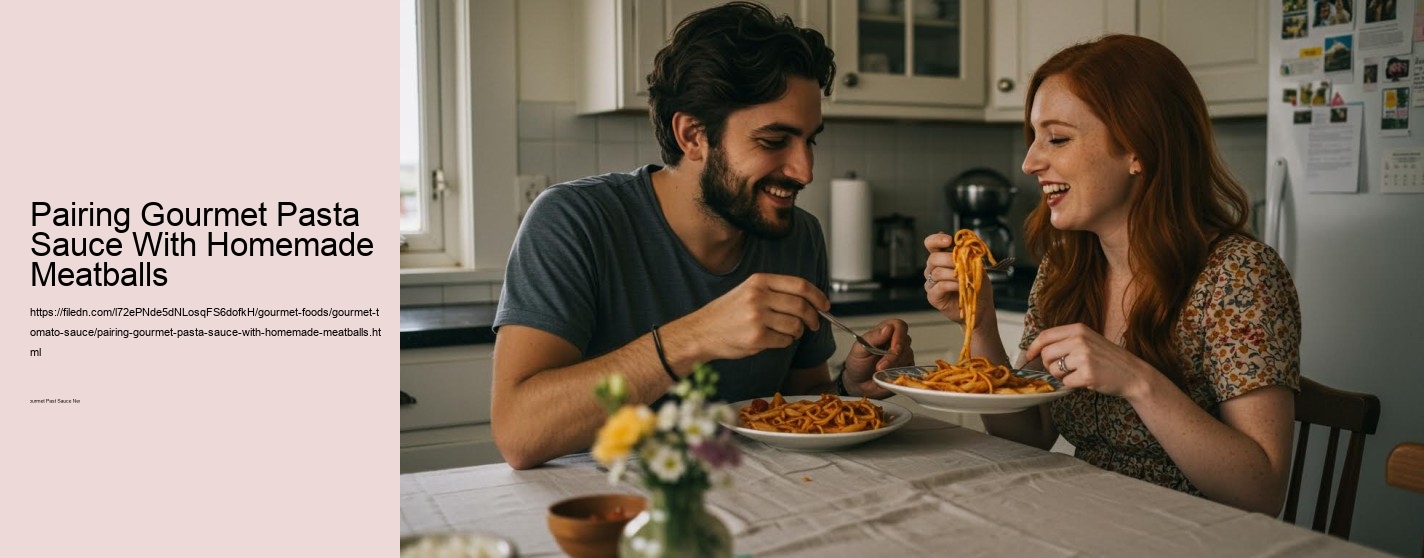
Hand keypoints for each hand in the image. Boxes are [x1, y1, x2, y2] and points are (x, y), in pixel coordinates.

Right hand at [670, 273, 826, 362]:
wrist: (701, 332)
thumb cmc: (726, 313)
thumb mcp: (748, 290)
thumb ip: (775, 291)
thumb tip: (809, 299)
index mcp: (759, 281)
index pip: (799, 285)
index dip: (817, 295)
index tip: (825, 304)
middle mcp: (758, 297)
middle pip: (801, 306)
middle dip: (813, 318)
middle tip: (814, 324)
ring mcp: (757, 318)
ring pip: (795, 325)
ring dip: (797, 332)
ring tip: (787, 333)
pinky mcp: (756, 338)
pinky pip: (784, 341)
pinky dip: (784, 343)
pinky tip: (773, 340)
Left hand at [842, 319, 913, 396]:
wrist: (858, 382)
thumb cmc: (857, 363)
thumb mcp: (859, 349)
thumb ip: (873, 337)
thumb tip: (888, 328)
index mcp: (884, 331)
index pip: (899, 326)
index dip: (899, 336)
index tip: (894, 349)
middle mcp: (896, 341)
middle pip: (905, 342)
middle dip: (893, 356)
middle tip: (880, 367)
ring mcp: (902, 355)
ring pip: (908, 357)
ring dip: (894, 366)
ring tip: (879, 372)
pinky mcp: (905, 368)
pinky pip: (909, 370)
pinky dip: (899, 374)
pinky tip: (888, 376)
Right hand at [922, 231, 994, 324]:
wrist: (980, 307)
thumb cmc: (977, 285)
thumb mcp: (976, 266)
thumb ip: (968, 255)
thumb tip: (963, 245)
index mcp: (941, 258)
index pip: (931, 244)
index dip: (936, 240)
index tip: (949, 240)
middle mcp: (933, 269)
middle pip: (933, 258)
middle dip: (949, 259)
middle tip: (962, 263)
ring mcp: (931, 283)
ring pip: (936, 272)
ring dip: (953, 274)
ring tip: (965, 278)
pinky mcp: (933, 296)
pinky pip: (939, 286)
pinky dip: (951, 285)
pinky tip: (960, 286)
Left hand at [1023, 323, 1154, 398]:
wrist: (1133, 374)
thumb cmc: (1108, 359)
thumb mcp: (1088, 340)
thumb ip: (1065, 341)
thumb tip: (1036, 351)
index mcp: (1078, 329)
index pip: (1045, 336)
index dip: (1033, 347)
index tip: (1029, 356)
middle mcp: (1079, 340)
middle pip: (1046, 355)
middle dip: (1049, 366)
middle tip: (1064, 370)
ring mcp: (1083, 357)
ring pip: (1054, 370)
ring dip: (1062, 376)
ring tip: (1079, 373)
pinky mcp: (1087, 374)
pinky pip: (1066, 382)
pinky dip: (1073, 385)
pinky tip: (1086, 380)